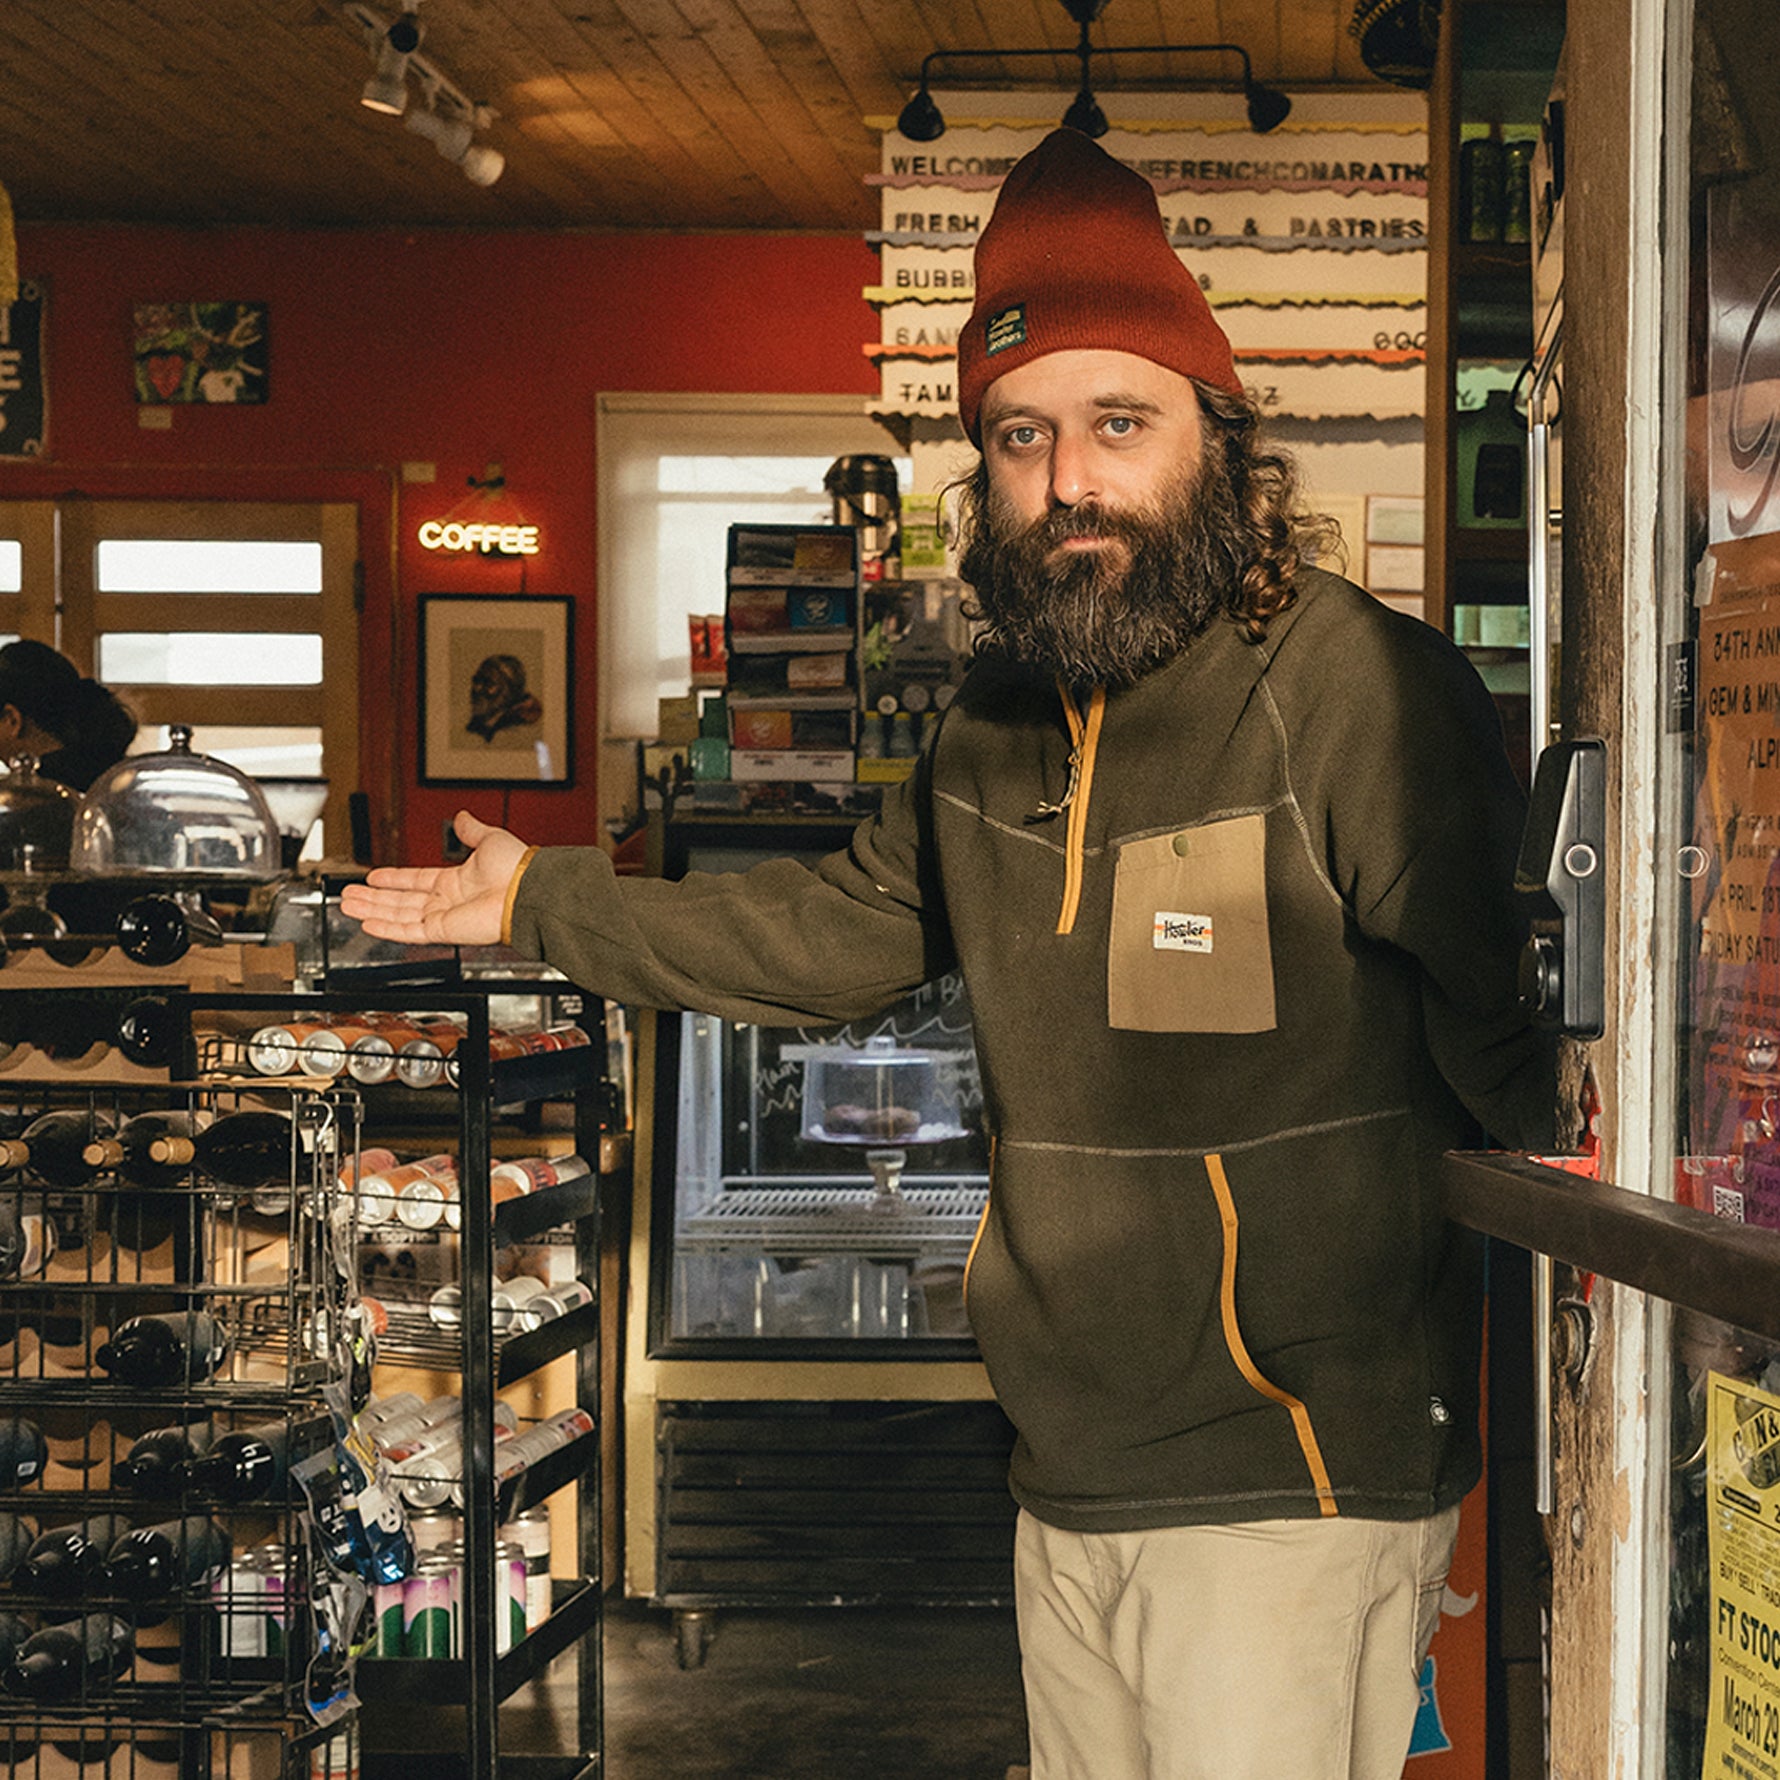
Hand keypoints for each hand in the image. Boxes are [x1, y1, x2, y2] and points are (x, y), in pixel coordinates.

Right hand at [339, 811, 528, 946]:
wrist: (527, 891)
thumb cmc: (517, 868)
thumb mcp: (490, 839)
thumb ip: (471, 830)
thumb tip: (462, 817)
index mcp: (457, 881)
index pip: (416, 880)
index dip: (393, 879)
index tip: (373, 877)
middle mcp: (448, 901)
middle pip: (401, 900)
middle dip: (373, 898)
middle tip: (348, 895)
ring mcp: (445, 917)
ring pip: (399, 915)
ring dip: (371, 910)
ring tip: (347, 905)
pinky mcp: (444, 931)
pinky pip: (409, 932)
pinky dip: (387, 929)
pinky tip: (367, 923)